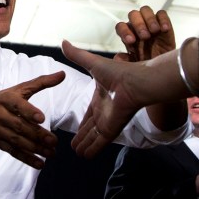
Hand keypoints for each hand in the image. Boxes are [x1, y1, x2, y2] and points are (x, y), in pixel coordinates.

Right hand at [0, 72, 63, 168]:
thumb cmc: (1, 100)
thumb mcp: (18, 89)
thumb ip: (41, 82)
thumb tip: (62, 74)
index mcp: (6, 98)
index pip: (18, 105)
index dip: (29, 112)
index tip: (41, 118)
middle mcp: (0, 114)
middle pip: (20, 126)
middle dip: (37, 135)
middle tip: (54, 141)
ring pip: (18, 141)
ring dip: (35, 149)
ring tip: (52, 153)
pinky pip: (13, 152)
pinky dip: (27, 159)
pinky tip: (40, 163)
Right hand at [62, 40, 180, 157]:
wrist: (136, 82)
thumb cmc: (118, 72)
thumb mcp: (92, 63)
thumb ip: (77, 55)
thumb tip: (63, 41)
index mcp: (100, 98)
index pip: (89, 113)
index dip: (82, 122)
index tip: (76, 130)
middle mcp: (104, 112)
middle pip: (90, 128)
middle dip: (82, 137)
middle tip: (72, 147)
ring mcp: (107, 122)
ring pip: (93, 137)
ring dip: (85, 145)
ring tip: (77, 154)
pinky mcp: (111, 129)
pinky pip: (99, 143)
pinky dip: (92, 150)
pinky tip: (84, 157)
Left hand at [116, 6, 174, 61]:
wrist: (165, 67)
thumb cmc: (147, 65)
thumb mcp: (136, 66)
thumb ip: (126, 62)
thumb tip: (118, 58)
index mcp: (128, 35)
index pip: (121, 26)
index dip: (124, 31)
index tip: (131, 41)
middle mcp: (138, 26)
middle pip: (133, 14)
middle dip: (138, 24)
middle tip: (144, 36)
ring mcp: (150, 23)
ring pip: (145, 10)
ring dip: (149, 19)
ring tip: (154, 31)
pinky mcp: (163, 23)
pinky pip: (161, 14)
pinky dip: (163, 19)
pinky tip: (164, 29)